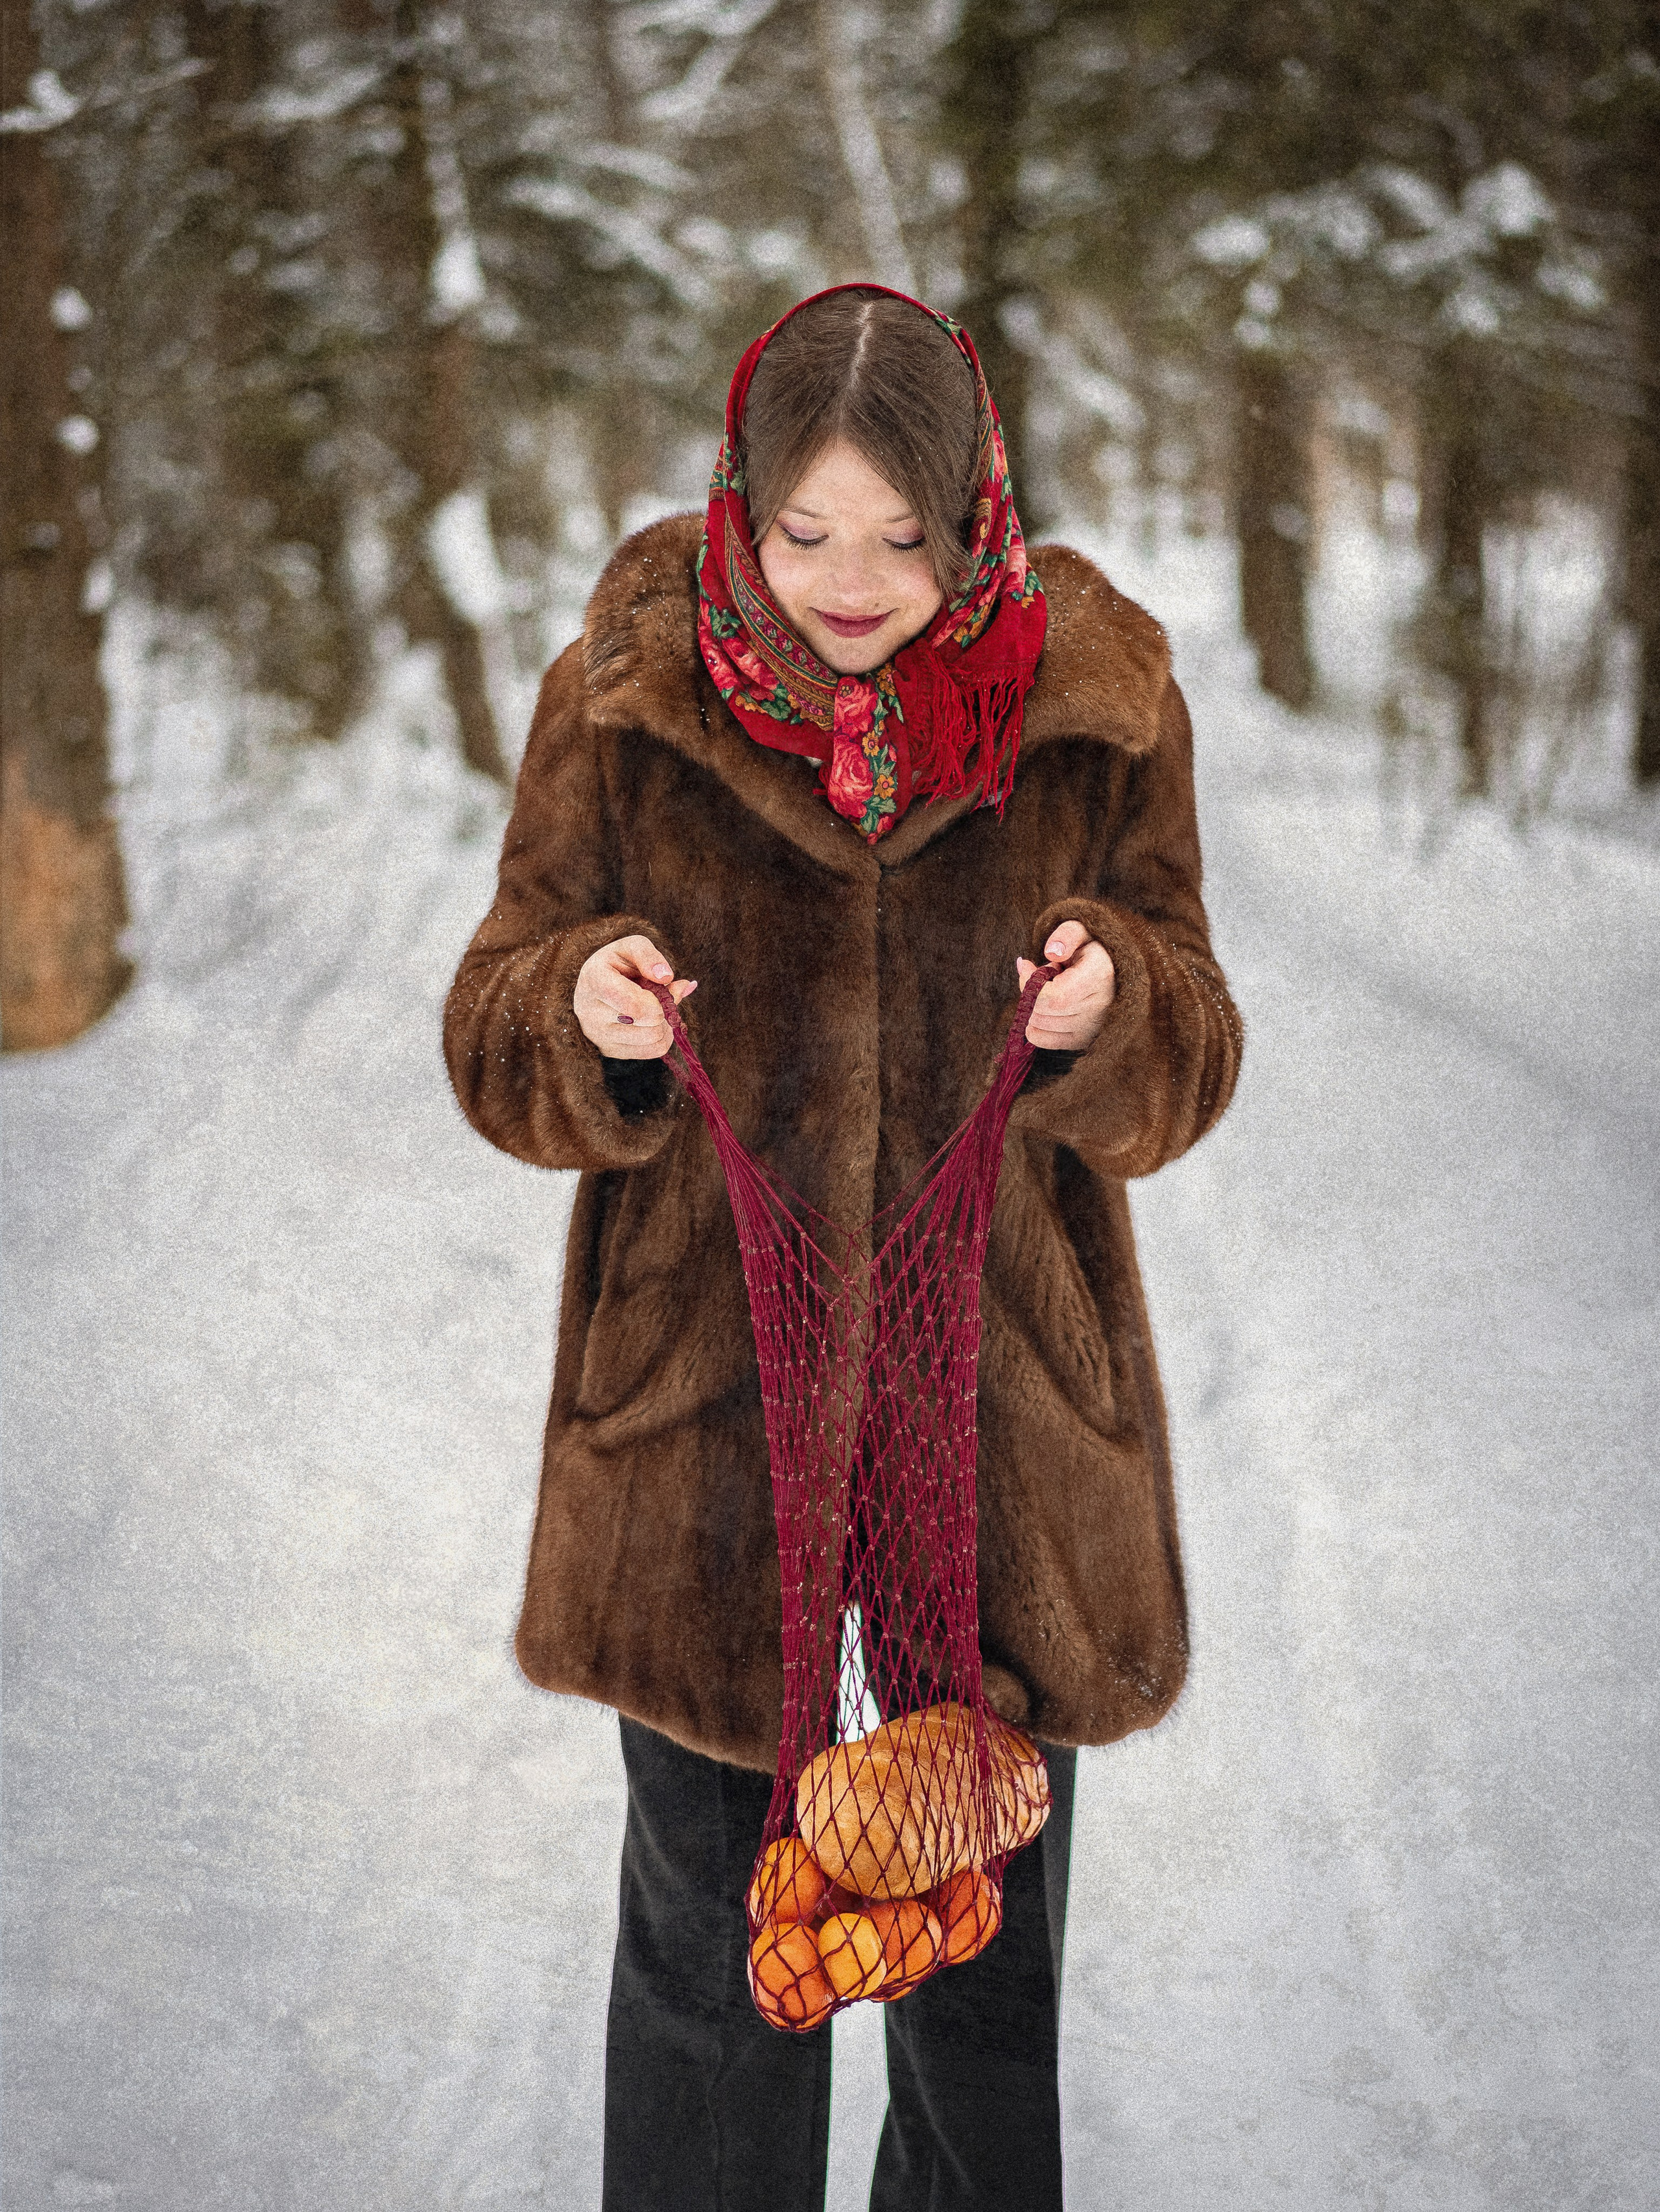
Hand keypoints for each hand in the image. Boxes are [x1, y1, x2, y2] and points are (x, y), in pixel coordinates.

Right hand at [574, 934, 696, 1058]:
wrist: (597, 983)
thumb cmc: (617, 963)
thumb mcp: (631, 946)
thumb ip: (649, 956)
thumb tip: (666, 978)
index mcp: (594, 980)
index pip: (635, 1005)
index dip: (659, 1001)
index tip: (661, 986)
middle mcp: (589, 1012)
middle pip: (649, 1023)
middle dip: (665, 1007)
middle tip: (661, 994)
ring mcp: (597, 1035)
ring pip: (654, 1039)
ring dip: (666, 1022)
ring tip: (655, 1007)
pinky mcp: (608, 1050)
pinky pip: (653, 1051)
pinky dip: (663, 1036)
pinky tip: (653, 1022)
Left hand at [1016, 920, 1115, 1050]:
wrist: (1110, 968)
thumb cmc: (1090, 948)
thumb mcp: (1081, 930)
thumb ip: (1066, 936)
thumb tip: (1051, 953)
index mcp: (1099, 977)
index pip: (1053, 997)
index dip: (1030, 985)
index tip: (1027, 967)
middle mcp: (1099, 1007)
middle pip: (1043, 1012)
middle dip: (1030, 992)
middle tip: (1041, 976)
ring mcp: (1092, 1027)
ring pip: (1040, 1025)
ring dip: (1033, 1005)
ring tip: (1051, 988)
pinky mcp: (1082, 1039)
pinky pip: (1042, 1039)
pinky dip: (1033, 1024)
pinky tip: (1044, 1008)